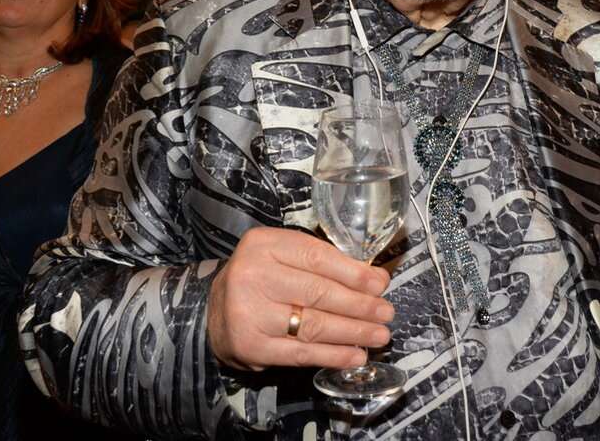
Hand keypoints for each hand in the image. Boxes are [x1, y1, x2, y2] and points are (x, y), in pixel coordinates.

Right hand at [206, 227, 394, 370]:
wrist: (214, 310)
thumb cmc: (259, 278)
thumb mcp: (283, 255)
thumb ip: (323, 262)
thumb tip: (375, 279)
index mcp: (264, 245)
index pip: (317, 257)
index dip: (354, 273)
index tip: (380, 284)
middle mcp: (253, 276)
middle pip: (318, 292)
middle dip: (360, 305)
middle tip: (385, 313)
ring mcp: (250, 313)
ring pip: (314, 325)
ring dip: (353, 332)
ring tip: (378, 335)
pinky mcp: (252, 346)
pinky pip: (301, 354)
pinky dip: (333, 356)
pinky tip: (355, 355)